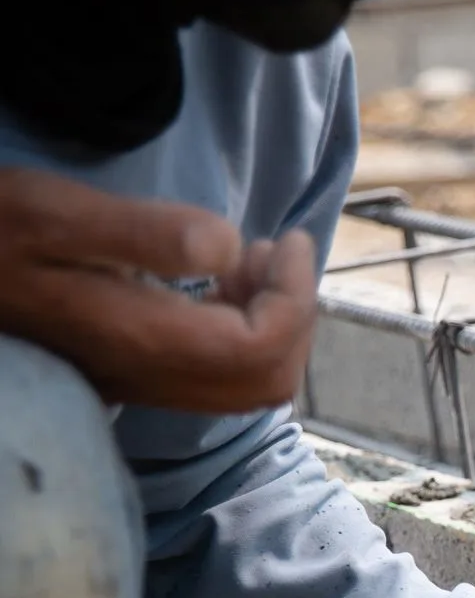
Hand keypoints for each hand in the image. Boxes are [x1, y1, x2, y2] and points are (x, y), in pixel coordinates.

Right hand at [0, 169, 316, 412]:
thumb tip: (228, 248)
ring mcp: (138, 381)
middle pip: (266, 380)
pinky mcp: (129, 371)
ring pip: (245, 385)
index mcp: (140, 338)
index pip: (260, 348)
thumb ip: (147, 233)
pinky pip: (214, 374)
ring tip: (251, 261)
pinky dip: (241, 333)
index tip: (287, 240)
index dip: (293, 298)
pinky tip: (219, 282)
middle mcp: (147, 375)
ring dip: (270, 326)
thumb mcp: (57, 212)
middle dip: (293, 316)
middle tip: (276, 252)